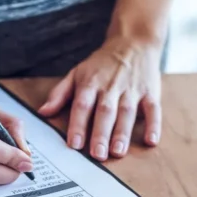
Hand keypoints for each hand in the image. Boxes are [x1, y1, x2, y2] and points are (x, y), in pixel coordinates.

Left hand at [39, 35, 163, 160]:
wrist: (133, 42)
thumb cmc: (102, 64)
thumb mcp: (77, 73)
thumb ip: (60, 93)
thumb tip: (43, 112)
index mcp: (91, 83)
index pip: (82, 105)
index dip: (78, 124)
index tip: (74, 144)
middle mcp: (111, 87)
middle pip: (105, 112)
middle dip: (101, 134)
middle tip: (98, 155)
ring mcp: (132, 90)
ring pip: (127, 112)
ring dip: (123, 133)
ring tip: (118, 152)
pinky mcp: (150, 92)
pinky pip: (153, 109)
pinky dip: (154, 125)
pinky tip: (151, 141)